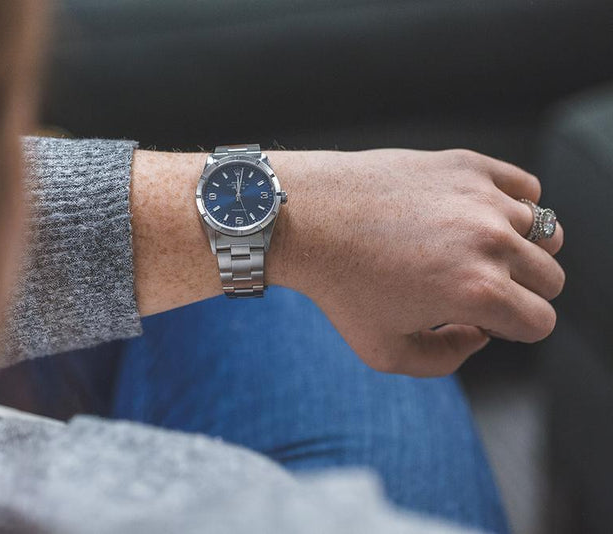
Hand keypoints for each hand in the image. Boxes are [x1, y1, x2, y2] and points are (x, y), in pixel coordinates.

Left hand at [268, 149, 564, 376]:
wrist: (309, 218)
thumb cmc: (339, 285)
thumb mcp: (384, 351)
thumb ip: (445, 359)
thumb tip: (480, 335)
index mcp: (476, 291)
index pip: (540, 321)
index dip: (512, 329)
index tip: (479, 319)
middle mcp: (490, 241)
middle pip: (550, 278)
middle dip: (520, 293)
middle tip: (475, 289)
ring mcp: (482, 198)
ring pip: (544, 232)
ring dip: (520, 250)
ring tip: (476, 253)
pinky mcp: (468, 165)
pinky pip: (525, 187)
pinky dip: (515, 205)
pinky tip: (481, 218)